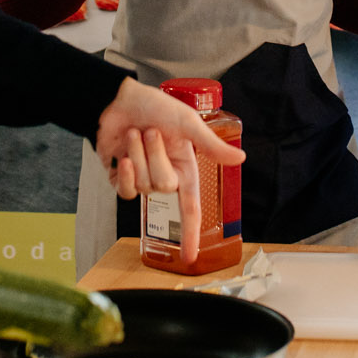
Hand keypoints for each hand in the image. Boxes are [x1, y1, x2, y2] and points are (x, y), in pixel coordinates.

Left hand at [94, 77, 244, 263]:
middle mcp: (165, 176)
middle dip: (155, 156)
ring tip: (136, 133)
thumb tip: (240, 159)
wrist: (116, 99)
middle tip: (151, 131)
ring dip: (138, 155)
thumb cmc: (154, 106)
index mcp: (185, 167)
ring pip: (143, 186)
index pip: (191, 208)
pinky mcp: (121, 178)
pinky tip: (123, 156)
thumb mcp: (187, 123)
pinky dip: (125, 172)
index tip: (190, 258)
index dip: (190, 234)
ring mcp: (142, 178)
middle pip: (164, 187)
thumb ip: (211, 145)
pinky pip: (125, 190)